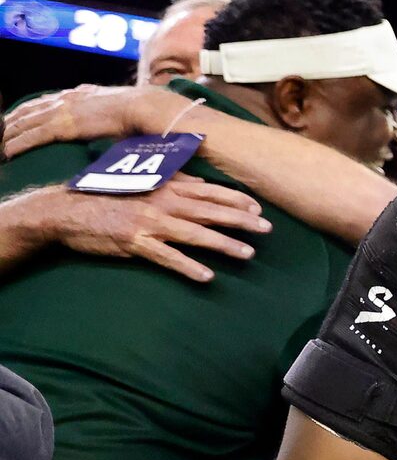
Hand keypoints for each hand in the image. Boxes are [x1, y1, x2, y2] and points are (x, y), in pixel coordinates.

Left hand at [3, 83, 170, 157]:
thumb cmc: (142, 111)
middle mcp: (67, 99)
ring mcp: (62, 111)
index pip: (46, 101)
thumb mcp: (122, 107)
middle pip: (29, 110)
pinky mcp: (61, 125)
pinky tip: (8, 152)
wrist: (144, 107)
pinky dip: (17, 144)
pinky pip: (32, 136)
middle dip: (11, 121)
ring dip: (8, 133)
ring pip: (25, 123)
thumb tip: (118, 125)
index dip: (29, 110)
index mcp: (81, 94)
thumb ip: (112, 113)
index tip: (17, 117)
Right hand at [31, 177, 270, 281]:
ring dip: (223, 244)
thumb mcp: (141, 183)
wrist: (65, 210)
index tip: (259, 209)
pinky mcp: (135, 243)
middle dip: (241, 220)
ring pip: (194, 234)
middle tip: (268, 229)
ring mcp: (149, 223)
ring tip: (248, 254)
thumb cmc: (106, 196)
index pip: (209, 192)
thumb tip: (201, 182)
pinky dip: (188, 267)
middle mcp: (162, 202)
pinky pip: (167, 257)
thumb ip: (173, 182)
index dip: (236, 200)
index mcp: (165, 187)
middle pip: (209, 212)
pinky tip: (207, 277)